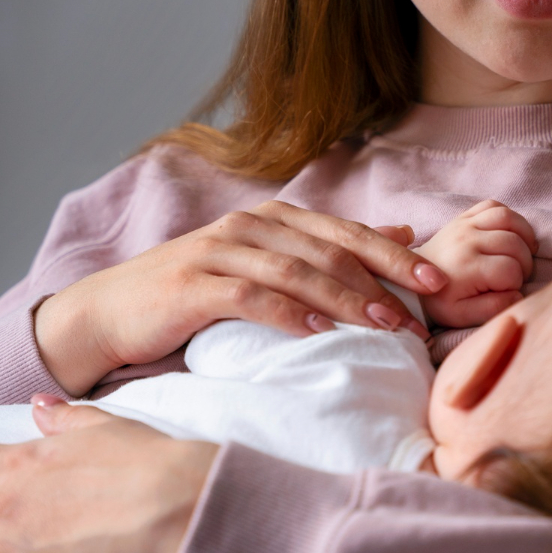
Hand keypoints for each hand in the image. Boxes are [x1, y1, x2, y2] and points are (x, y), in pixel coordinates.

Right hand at [35, 200, 447, 394]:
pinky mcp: (193, 285)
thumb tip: (402, 235)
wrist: (112, 312)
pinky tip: (320, 333)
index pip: (348, 233)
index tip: (439, 283)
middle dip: (383, 281)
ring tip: (386, 326)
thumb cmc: (196, 294)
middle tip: (424, 312)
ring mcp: (220, 252)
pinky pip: (251, 296)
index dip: (396, 257)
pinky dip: (289, 314)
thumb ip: (328, 250)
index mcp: (274, 219)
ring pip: (298, 273)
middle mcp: (250, 226)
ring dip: (347, 300)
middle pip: (331, 250)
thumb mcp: (266, 264)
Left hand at [416, 200, 536, 327]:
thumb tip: (518, 294)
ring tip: (522, 252)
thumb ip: (493, 308)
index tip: (507, 290)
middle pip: (514, 242)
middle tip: (518, 274)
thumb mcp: (463, 315)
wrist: (412, 280)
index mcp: (467, 266)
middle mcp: (467, 240)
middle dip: (525, 262)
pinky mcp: (463, 216)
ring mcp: (464, 224)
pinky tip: (511, 235)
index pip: (511, 270)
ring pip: (508, 217)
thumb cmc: (441, 301)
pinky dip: (509, 218)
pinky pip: (493, 205)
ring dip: (523, 235)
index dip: (517, 283)